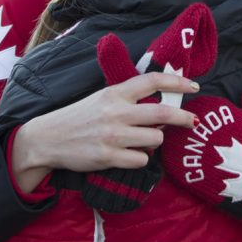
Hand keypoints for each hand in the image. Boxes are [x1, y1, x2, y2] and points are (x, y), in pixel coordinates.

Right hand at [10, 71, 196, 193]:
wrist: (48, 139)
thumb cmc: (80, 117)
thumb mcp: (103, 98)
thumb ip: (129, 97)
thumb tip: (161, 101)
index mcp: (115, 93)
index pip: (152, 81)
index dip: (177, 82)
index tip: (193, 86)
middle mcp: (116, 112)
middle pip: (162, 113)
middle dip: (184, 118)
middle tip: (194, 121)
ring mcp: (112, 136)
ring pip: (155, 139)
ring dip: (156, 141)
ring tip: (143, 140)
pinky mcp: (108, 157)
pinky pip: (141, 160)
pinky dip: (141, 158)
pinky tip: (129, 154)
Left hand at [161, 85, 241, 241]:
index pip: (217, 112)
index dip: (204, 108)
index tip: (197, 106)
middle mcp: (235, 149)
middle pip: (199, 132)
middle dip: (185, 126)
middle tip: (175, 122)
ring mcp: (227, 172)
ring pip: (193, 154)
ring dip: (180, 147)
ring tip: (172, 141)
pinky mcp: (223, 194)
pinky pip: (196, 180)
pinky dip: (183, 171)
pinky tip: (175, 166)